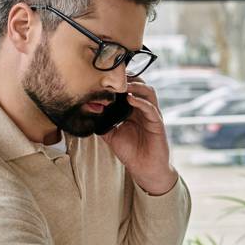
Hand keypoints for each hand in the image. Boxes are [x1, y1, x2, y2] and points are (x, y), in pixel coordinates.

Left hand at [105, 77, 177, 194]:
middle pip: (140, 84)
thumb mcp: (111, 135)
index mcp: (134, 109)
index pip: (129, 88)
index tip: (106, 75)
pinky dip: (140, 101)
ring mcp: (152, 115)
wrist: (144, 169)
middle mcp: (144, 109)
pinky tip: (130, 99)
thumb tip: (87, 113)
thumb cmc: (131, 152)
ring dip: (136, 86)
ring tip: (123, 85)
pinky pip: (151, 108)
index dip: (120, 81)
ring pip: (148, 92)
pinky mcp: (157, 123)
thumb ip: (102, 123)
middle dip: (129, 78)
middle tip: (115, 75)